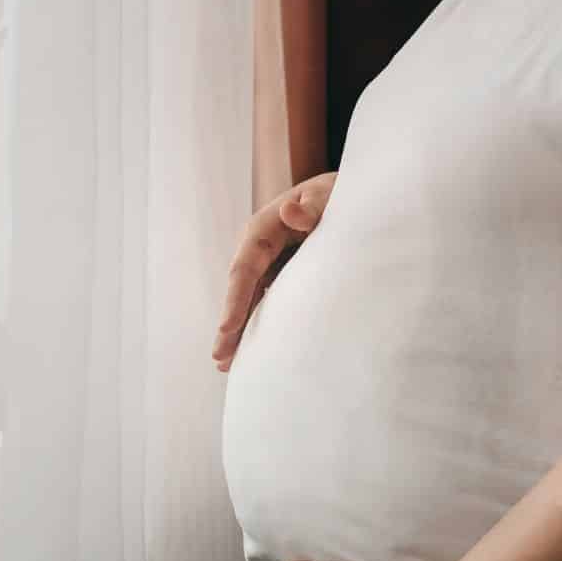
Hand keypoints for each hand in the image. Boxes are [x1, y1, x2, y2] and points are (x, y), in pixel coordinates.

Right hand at [212, 171, 337, 372]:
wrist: (341, 196)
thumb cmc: (333, 195)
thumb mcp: (325, 196)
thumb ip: (311, 206)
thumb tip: (289, 211)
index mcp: (264, 228)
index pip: (245, 268)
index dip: (236, 299)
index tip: (227, 326)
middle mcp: (258, 249)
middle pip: (240, 291)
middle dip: (229, 324)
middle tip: (220, 358)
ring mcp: (267, 265)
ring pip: (249, 301)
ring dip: (238, 331)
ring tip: (227, 365)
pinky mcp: (279, 276)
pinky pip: (264, 302)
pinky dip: (256, 325)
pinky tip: (250, 353)